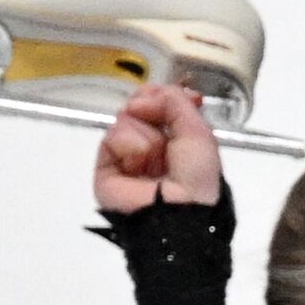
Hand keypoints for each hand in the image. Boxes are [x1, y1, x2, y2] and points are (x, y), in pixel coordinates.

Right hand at [94, 84, 222, 211]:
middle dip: (151, 110)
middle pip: (138, 108)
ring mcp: (126, 156)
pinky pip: (112, 138)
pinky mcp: (106, 168)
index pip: (157, 105)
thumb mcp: (198, 132)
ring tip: (155, 160)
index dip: (159, 95)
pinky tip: (137, 164)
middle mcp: (149, 146)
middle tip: (163, 130)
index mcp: (174, 140)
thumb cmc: (195, 175)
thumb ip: (175, 102)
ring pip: (126, 120)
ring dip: (145, 136)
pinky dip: (128, 146)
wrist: (176, 209)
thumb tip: (141, 98)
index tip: (165, 94)